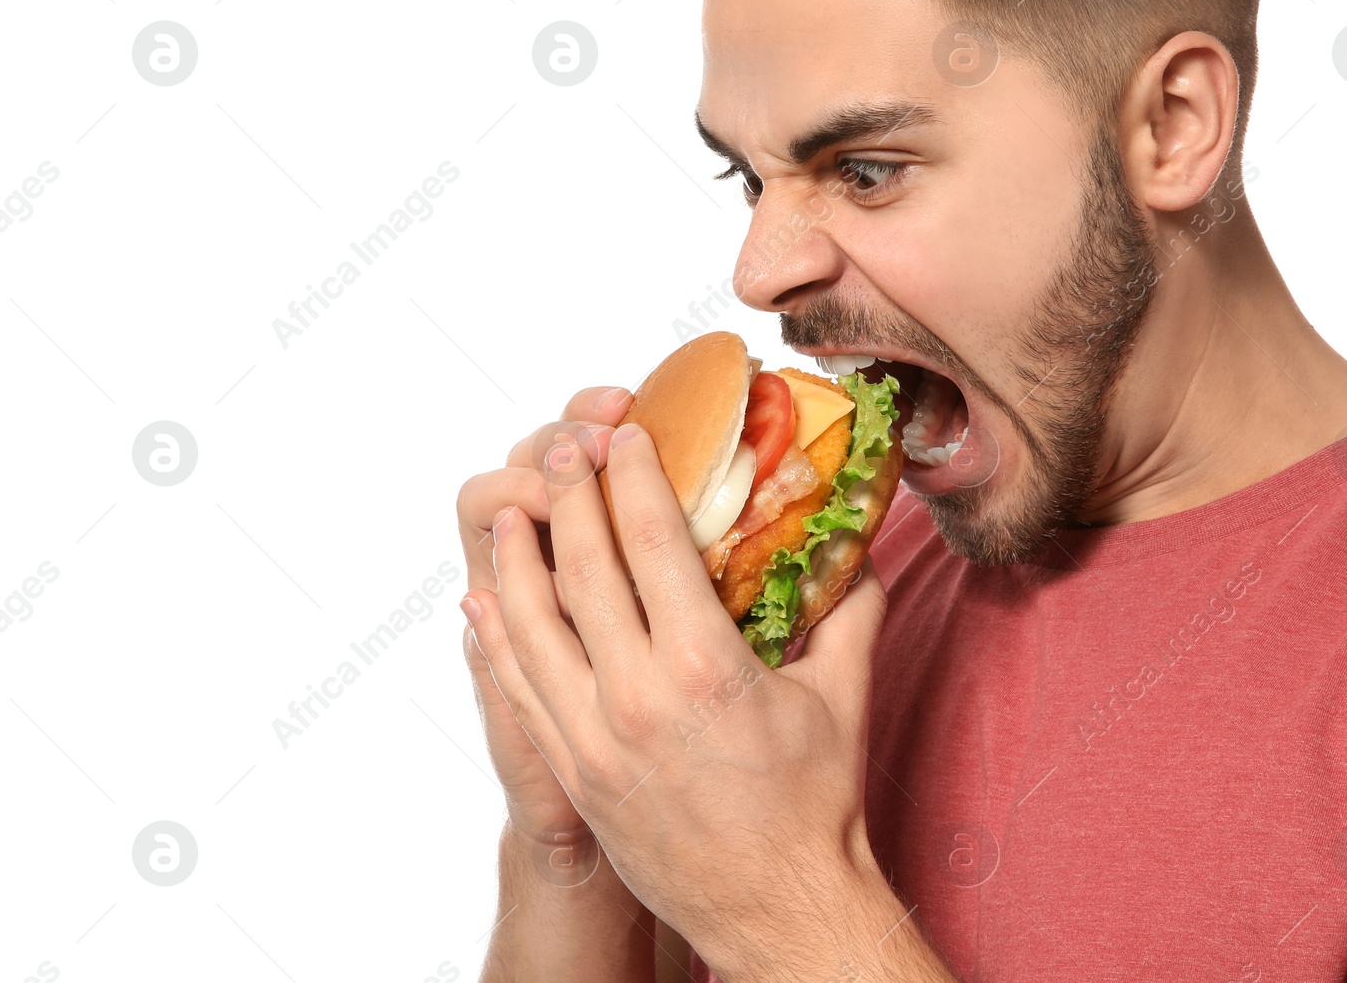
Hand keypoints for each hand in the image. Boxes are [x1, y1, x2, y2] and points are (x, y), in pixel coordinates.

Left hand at [463, 418, 899, 977]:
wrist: (776, 910)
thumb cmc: (813, 805)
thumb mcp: (842, 695)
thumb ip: (850, 609)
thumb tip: (859, 546)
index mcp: (703, 666)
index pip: (652, 543)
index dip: (635, 478)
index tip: (627, 436)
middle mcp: (637, 696)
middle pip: (584, 570)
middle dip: (570, 496)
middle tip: (566, 448)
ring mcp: (594, 739)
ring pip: (534, 626)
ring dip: (520, 559)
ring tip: (516, 509)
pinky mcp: (575, 774)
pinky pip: (520, 691)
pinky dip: (498, 639)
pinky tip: (487, 601)